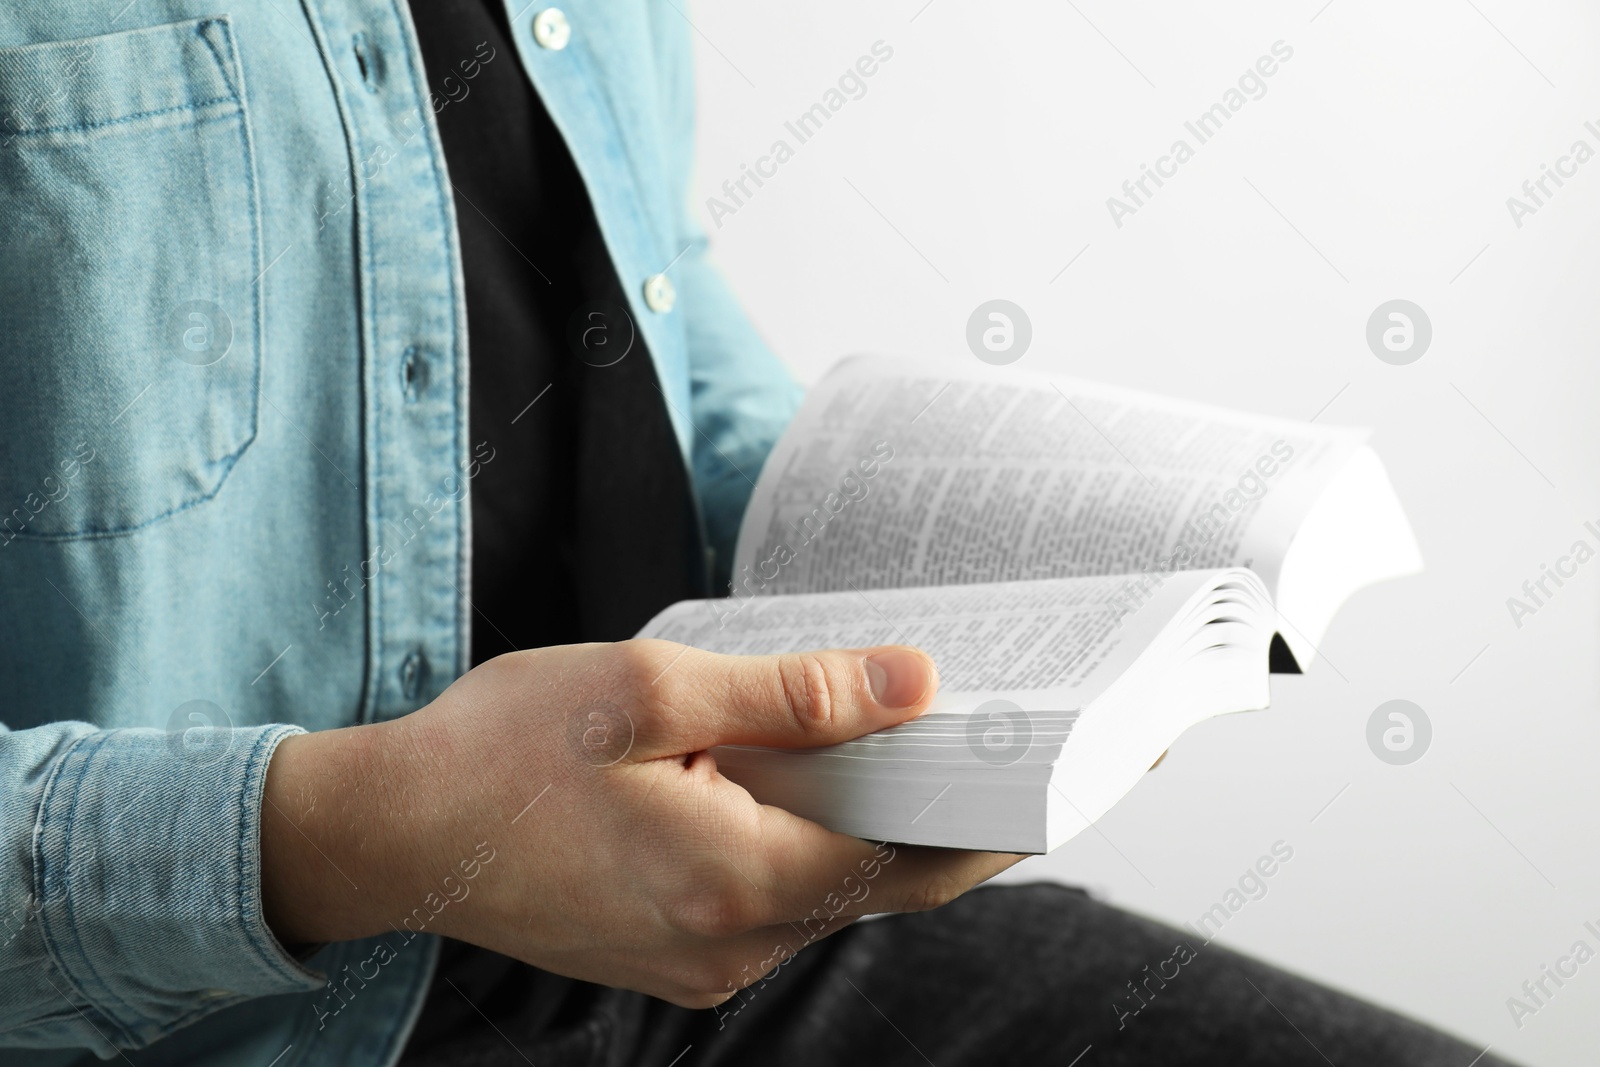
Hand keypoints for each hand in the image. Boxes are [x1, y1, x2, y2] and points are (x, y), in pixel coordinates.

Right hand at [261, 640, 1023, 1006]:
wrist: (391, 833)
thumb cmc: (501, 751)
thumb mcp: (650, 688)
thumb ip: (793, 693)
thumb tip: (913, 683)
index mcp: (737, 878)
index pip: (916, 858)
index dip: (1001, 814)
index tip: (1073, 769)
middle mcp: (732, 942)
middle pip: (888, 881)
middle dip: (963, 820)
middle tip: (1023, 751)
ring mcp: (704, 959)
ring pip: (833, 891)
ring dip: (883, 825)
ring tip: (925, 745)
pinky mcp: (677, 950)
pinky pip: (781, 899)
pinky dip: (819, 843)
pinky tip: (819, 782)